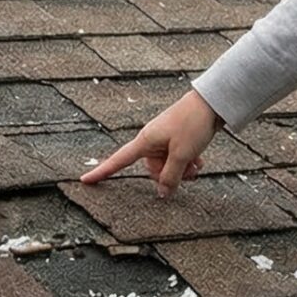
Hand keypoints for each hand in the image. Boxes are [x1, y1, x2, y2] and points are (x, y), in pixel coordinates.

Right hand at [81, 90, 223, 194]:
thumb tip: (162, 194)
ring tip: (197, 164)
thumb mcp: (182, 155)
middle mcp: (151, 140)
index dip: (102, 171)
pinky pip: (176, 158)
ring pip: (167, 165)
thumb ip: (171, 176)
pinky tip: (199, 160)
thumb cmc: (193, 123)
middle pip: (152, 169)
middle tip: (189, 170)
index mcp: (145, 141)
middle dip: (170, 174)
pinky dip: (187, 162)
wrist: (211, 103)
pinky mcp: (176, 138)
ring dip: (182, 169)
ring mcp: (164, 139)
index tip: (85, 180)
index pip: (118, 160)